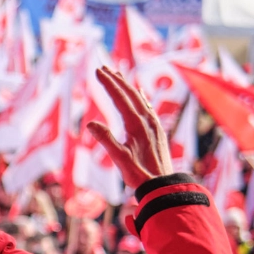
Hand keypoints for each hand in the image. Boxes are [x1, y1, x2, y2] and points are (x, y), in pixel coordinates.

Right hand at [89, 66, 173, 189]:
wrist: (163, 185)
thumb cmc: (140, 175)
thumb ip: (106, 140)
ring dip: (127, 86)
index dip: (108, 83)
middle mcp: (147, 121)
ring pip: (139, 99)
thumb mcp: (120, 159)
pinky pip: (148, 107)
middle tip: (103, 67)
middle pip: (130, 94)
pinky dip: (140, 96)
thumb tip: (90, 123)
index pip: (120, 98)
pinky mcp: (158, 131)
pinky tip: (140, 94)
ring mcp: (154, 125)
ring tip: (118, 75)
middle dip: (116, 80)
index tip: (97, 70)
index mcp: (137, 125)